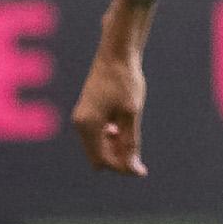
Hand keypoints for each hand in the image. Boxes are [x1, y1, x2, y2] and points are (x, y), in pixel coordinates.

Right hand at [72, 49, 149, 175]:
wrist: (116, 53)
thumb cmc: (125, 81)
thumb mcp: (131, 114)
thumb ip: (130, 143)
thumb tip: (134, 169)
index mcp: (88, 125)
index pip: (102, 160)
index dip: (122, 168)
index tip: (142, 170)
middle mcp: (80, 123)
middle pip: (97, 157)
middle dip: (118, 160)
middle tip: (140, 158)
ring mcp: (81, 117)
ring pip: (97, 147)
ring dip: (115, 148)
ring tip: (133, 137)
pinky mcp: (87, 111)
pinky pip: (96, 135)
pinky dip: (110, 138)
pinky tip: (123, 128)